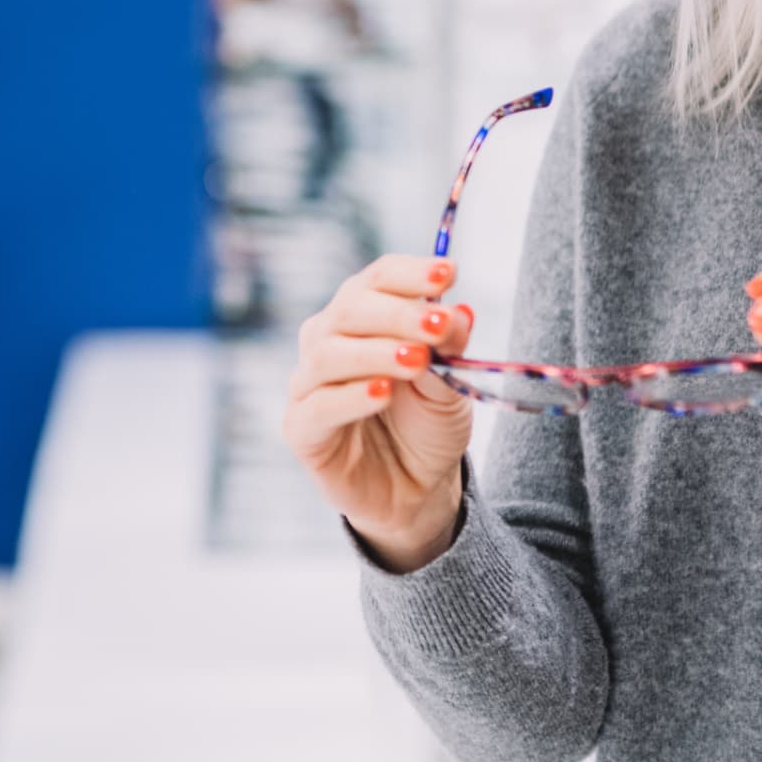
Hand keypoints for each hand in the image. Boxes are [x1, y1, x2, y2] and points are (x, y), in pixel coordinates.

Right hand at [288, 253, 477, 571]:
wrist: (416, 488)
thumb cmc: (426, 425)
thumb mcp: (451, 385)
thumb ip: (449, 349)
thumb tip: (460, 312)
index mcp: (364, 316)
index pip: (378, 279)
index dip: (410, 273)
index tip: (448, 274)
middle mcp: (329, 340)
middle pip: (351, 308)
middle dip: (398, 313)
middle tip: (438, 325)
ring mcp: (309, 384)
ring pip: (328, 353)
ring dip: (377, 352)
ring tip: (417, 361)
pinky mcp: (301, 428)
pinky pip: (319, 406)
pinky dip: (352, 396)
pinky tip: (384, 392)